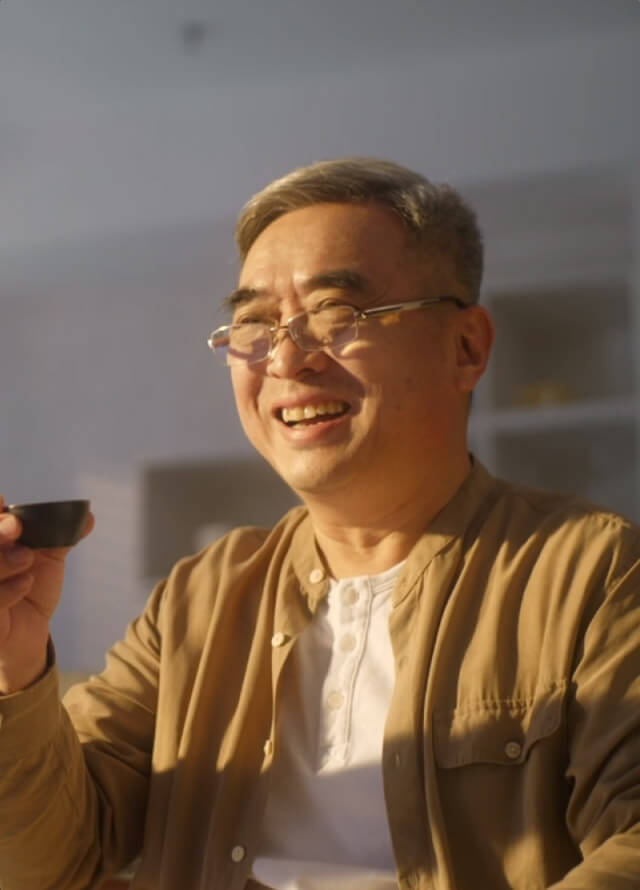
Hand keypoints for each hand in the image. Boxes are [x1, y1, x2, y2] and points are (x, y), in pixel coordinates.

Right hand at [0, 495, 94, 693]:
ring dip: (3, 559)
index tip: (2, 501)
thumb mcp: (46, 561)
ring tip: (27, 558)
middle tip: (16, 526)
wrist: (28, 635)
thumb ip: (62, 538)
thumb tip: (88, 516)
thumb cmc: (29, 590)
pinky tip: (26, 583)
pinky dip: (8, 589)